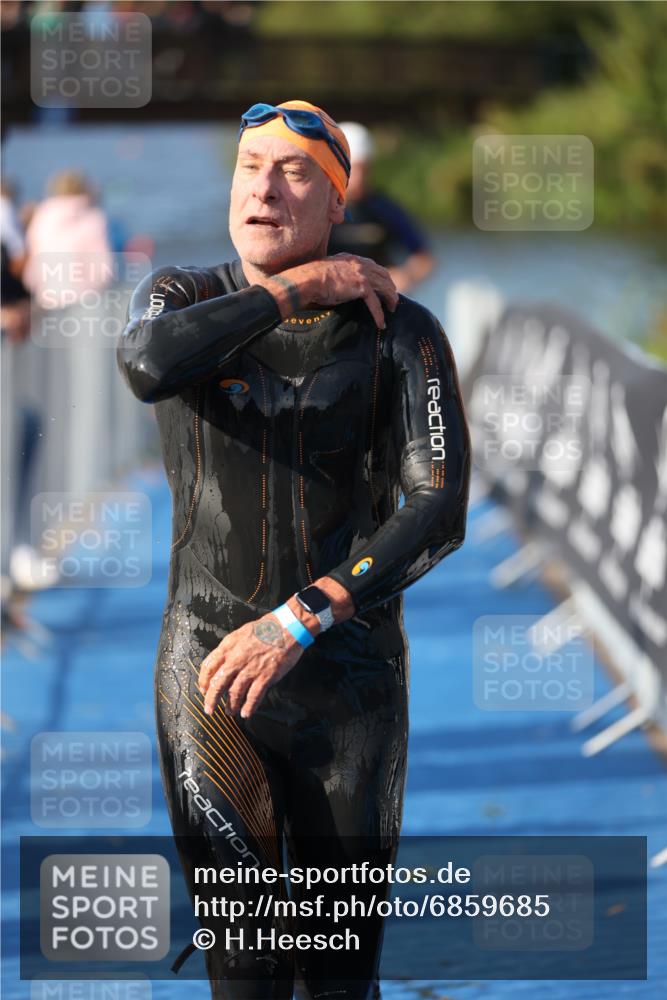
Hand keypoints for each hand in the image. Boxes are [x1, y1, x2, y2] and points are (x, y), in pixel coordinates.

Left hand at [197, 612, 305, 718]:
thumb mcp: (240, 633)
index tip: (204, 689)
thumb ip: (230, 649)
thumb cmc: (266, 628)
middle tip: (209, 709)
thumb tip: (222, 663)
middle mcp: (236, 660)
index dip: (204, 681)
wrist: (287, 627)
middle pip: (218, 684)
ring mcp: (250, 669)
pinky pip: (253, 696)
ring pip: (234, 693)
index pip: (208, 667)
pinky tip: (246, 713)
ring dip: (230, 705)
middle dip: (211, 699)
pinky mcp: (265, 677)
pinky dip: (249, 707)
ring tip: (230, 712)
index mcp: (228, 647)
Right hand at [264, 254, 398, 329]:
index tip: (384, 288)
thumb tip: (340, 288)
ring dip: (390, 300)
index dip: (382, 278)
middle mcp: (360, 264)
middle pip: (384, 275)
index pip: (374, 267)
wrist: (308, 280)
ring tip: (391, 311)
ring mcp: (362, 274)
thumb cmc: (312, 279)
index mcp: (352, 259)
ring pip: (385, 288)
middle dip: (390, 288)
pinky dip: (379, 315)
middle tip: (392, 300)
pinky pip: (375, 303)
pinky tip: (381, 324)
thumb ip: (339, 276)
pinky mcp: (362, 287)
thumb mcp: (329, 273)